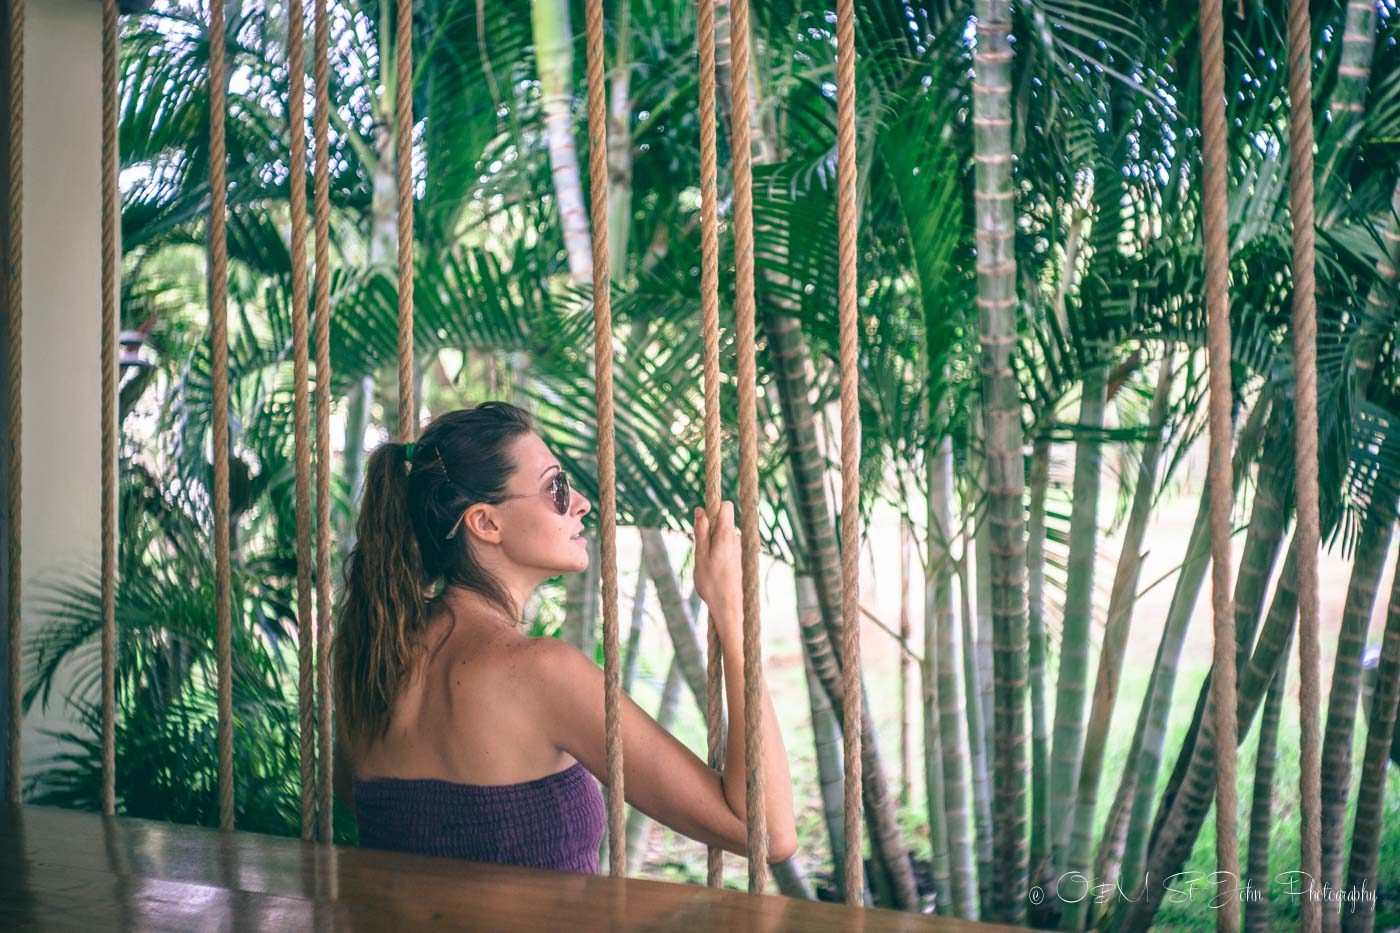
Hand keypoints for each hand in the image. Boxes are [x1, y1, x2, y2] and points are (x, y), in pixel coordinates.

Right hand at [693, 501, 741, 634]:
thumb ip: (701, 532)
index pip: (726, 506)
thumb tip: (701, 510)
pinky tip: (716, 570)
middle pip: (723, 521)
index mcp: (727, 535)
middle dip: (710, 530)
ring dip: (713, 544)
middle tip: (702, 552)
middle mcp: (736, 538)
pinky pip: (726, 546)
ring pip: (723, 535)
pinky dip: (718, 553)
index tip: (703, 523)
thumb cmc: (712, 583)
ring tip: (708, 565)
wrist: (730, 607)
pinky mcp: (739, 557)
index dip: (714, 509)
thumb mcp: (700, 556)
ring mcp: (739, 548)